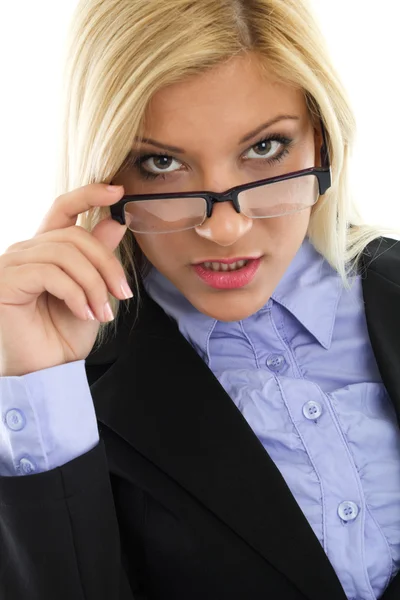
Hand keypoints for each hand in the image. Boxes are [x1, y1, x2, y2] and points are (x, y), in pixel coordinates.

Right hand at [0, 183, 131, 375]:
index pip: (63, 208)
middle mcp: (26, 251)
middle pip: (74, 235)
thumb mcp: (91, 292)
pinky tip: (83, 313)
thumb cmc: (63, 335)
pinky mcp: (6, 281)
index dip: (88, 194)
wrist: (46, 371)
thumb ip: (99, 258)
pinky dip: (75, 294)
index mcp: (46, 250)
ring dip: (92, 284)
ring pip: (65, 254)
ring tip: (101, 311)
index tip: (117, 191)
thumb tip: (116, 222)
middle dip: (106, 263)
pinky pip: (50, 273)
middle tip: (122, 293)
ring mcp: (13, 264)